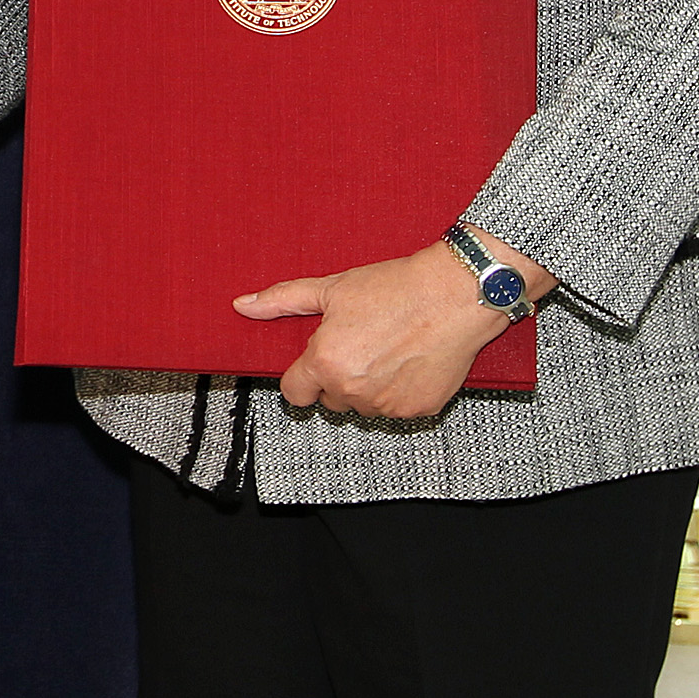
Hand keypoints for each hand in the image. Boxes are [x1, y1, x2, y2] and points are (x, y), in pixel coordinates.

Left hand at [235, 230, 552, 420]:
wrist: (455, 294)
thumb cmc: (394, 287)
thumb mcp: (332, 288)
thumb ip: (283, 300)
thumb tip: (243, 305)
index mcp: (325, 364)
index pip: (294, 393)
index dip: (302, 376)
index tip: (316, 361)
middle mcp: (353, 391)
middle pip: (331, 399)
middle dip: (338, 377)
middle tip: (360, 343)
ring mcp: (387, 405)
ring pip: (364, 406)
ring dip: (369, 386)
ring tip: (388, 347)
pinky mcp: (419, 410)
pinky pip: (397, 409)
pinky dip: (400, 391)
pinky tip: (410, 360)